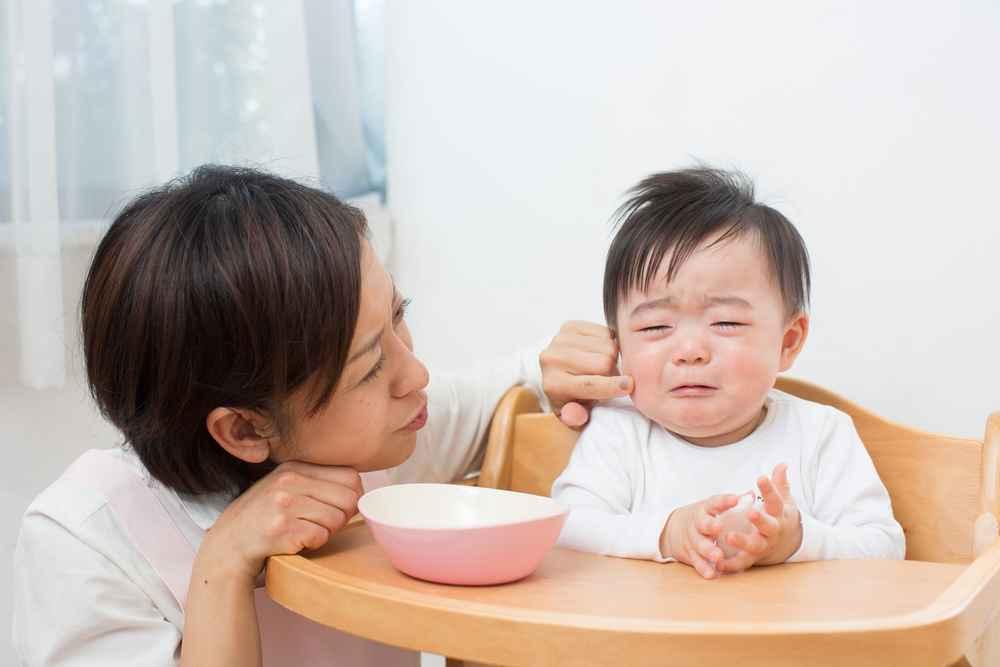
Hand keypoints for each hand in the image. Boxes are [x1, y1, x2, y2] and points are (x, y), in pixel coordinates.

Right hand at [195, 461, 362, 583]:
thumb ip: (317, 481)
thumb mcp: (286, 486)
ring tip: (306, 530)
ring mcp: (284, 505)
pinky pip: (320, 537)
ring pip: (337, 520)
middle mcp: (289, 481)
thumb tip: (359, 488)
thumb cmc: (264, 515)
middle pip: (349, 498)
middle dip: (343, 516)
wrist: (229, 543)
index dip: (353, 495)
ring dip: (327, 531)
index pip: (350, 475)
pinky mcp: (282, 530)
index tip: (340, 506)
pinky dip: (313, 543)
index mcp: (295, 467)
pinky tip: (296, 540)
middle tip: (323, 523)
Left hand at [540, 320, 632, 426]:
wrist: (556, 373)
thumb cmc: (572, 398)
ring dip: (612, 357)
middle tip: (609, 378)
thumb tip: (576, 416)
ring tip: (603, 366)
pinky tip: (599, 352)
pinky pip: (604, 332)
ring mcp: (559, 340)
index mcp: (553, 384)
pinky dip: (608, 342)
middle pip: (603, 362)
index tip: (629, 385)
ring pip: (607, 346)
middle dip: (613, 372)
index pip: (588, 384)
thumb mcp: (575, 417)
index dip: (611, 386)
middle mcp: (551, 359)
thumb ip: (577, 419)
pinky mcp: (569, 327)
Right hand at [661, 494, 740, 578]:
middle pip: (703, 523)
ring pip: (699, 544)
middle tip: (719, 528)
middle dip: (710, 526)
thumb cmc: (704, 516)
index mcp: (706, 509)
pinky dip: (703, 567)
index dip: (725, 501)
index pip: (715, 502)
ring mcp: (692, 538)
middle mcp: (697, 523)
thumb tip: (751, 494)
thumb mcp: (713, 507)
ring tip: (718, 556)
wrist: (674, 528)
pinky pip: (696, 561)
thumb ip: (731, 503)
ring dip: (708, 550)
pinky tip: (712, 574)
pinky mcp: (690, 553)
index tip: (736, 499)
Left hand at [717, 464, 801, 572]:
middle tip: (750, 512)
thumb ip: (780, 483)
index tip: (761, 476)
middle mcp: (772, 532)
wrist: (786, 542)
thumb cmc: (779, 515)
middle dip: (760, 520)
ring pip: (754, 546)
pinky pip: (741, 563)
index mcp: (779, 515)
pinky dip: (730, 565)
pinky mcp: (752, 558)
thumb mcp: (783, 499)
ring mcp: (762, 546)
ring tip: (728, 537)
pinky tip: (717, 562)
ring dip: (742, 542)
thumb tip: (782, 464)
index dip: (769, 489)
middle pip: (768, 526)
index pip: (775, 500)